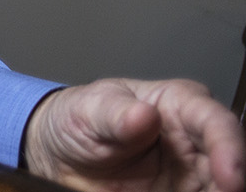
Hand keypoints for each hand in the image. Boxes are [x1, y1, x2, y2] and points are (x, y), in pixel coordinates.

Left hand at [23, 78, 243, 191]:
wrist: (59, 152)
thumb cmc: (79, 117)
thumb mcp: (90, 110)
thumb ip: (116, 113)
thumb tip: (145, 115)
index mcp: (178, 104)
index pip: (215, 121)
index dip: (230, 147)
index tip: (231, 175)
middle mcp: (194, 139)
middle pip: (233, 160)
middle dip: (234, 179)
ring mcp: (193, 172)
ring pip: (223, 186)